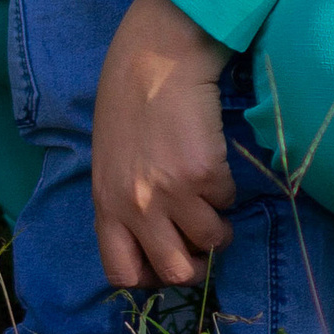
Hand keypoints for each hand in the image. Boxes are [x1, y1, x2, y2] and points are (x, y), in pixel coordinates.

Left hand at [92, 0, 236, 288]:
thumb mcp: (111, 161)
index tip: (166, 260)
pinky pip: (227, 202)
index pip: (122, 274)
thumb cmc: (130, 101)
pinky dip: (227, 189)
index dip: (150, 277)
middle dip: (196, 266)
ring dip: (218, 226)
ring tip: (212, 199)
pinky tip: (214, 161)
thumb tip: (154, 238)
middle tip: (203, 246)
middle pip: (174, 272)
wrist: (157, 56)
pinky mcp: (203, 173)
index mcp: (106, 205)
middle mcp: (136, 207)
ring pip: (210, 243)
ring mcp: (170, 193)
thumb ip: (124, 202)